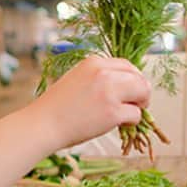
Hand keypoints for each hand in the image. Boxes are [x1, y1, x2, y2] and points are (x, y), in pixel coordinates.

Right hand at [32, 56, 151, 147]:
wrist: (43, 124)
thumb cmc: (57, 106)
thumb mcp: (78, 79)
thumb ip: (100, 77)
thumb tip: (126, 84)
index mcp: (94, 62)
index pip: (127, 65)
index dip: (134, 79)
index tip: (132, 91)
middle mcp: (103, 73)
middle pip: (139, 78)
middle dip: (142, 92)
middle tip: (136, 105)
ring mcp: (109, 92)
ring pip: (143, 93)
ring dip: (138, 106)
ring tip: (125, 115)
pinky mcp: (113, 112)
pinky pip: (136, 115)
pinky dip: (131, 122)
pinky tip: (118, 125)